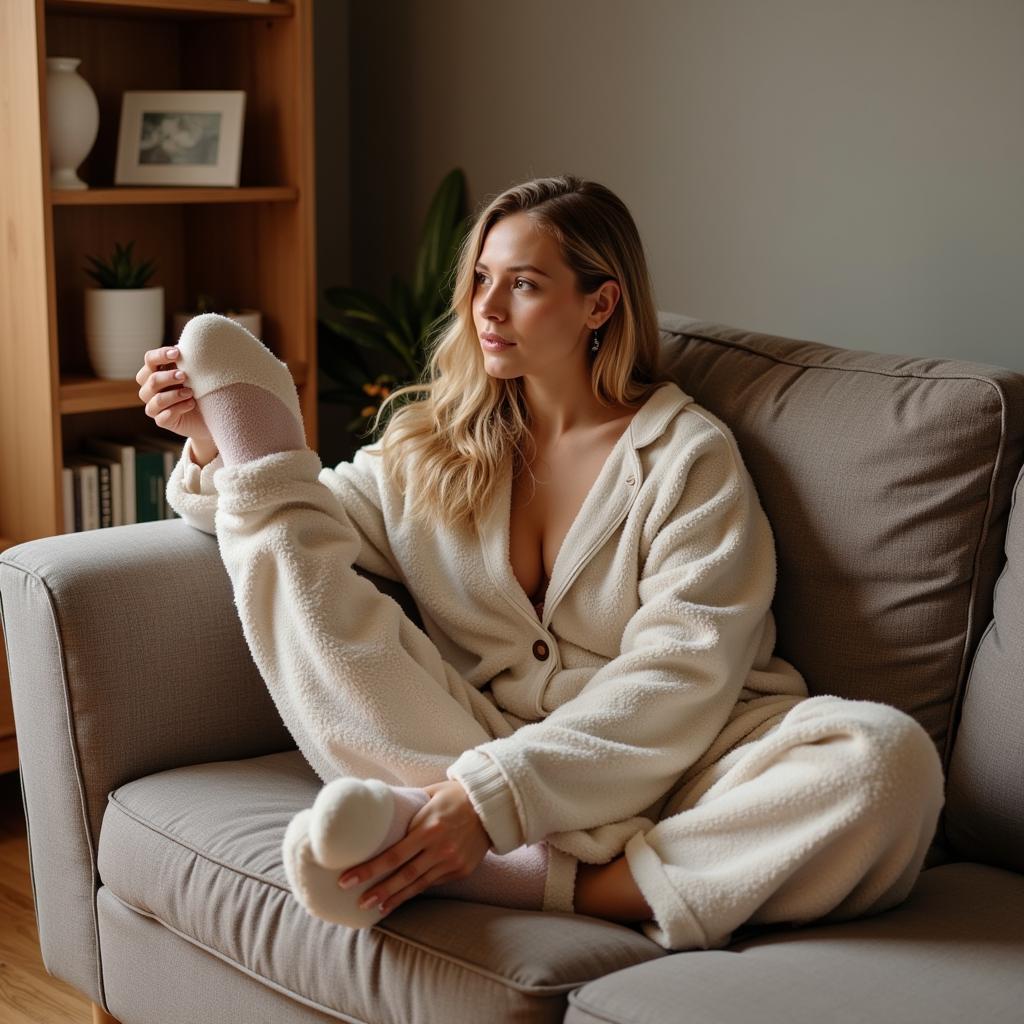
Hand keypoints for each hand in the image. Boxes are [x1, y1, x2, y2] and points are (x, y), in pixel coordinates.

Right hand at [136, 345, 213, 446]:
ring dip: (173, 394)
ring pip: (155, 400)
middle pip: (149, 379)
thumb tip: (191, 343)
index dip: (160, 355)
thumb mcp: (197, 374)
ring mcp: (154, 407)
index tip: (177, 353)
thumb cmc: (202, 389)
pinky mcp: (163, 421)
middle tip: (184, 376)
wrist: (212, 415)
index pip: (149, 360)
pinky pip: (163, 416)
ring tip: (191, 392)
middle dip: (167, 377)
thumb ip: (189, 361)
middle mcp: (150, 389)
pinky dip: (178, 409)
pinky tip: (191, 404)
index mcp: (155, 372)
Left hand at [337, 780, 491, 915]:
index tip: (347, 879)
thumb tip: (381, 803)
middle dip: (378, 890)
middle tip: (359, 902)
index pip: (392, 855)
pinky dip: (416, 890)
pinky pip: (434, 883)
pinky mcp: (461, 870)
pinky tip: (402, 896)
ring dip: (395, 897)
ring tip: (377, 907)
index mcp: (428, 828)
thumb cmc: (456, 796)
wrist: (493, 806)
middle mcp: (440, 848)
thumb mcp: (431, 794)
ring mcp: (452, 861)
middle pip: (403, 875)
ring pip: (418, 885)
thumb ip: (409, 803)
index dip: (369, 870)